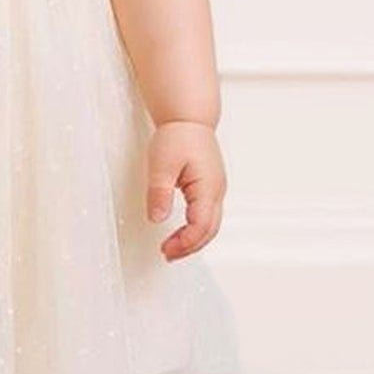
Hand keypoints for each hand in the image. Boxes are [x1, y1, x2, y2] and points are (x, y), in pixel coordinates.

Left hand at [145, 120, 226, 260]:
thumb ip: (159, 193)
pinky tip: (181, 232)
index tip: (166, 250)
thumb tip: (157, 219)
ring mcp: (216, 190)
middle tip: (167, 255)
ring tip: (171, 248)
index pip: (201, 226)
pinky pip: (207, 215)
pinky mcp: (211, 187)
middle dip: (189, 247)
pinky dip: (196, 229)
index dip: (184, 242)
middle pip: (209, 230)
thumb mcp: (161, 165)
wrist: (188, 118)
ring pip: (210, 225)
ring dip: (193, 240)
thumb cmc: (176, 136)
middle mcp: (217, 191)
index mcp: (208, 187)